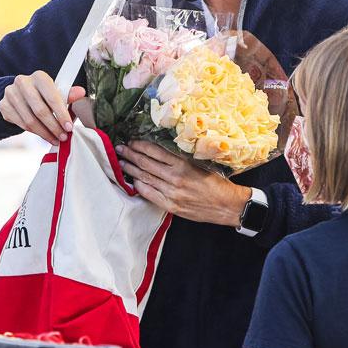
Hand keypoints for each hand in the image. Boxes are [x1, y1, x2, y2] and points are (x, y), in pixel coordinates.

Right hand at [0, 70, 84, 144]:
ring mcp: (11, 94)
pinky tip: (44, 136)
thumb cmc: (42, 94)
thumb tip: (81, 92)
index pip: (52, 97)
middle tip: (63, 137)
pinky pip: (21, 124)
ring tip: (55, 139)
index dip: (61, 114)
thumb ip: (67, 94)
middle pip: (40, 110)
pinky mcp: (3, 105)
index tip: (69, 127)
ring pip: (30, 120)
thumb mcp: (55, 92)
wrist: (19, 94)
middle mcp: (23, 82)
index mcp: (39, 77)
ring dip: (45, 133)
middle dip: (54, 127)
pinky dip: (34, 132)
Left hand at [116, 141, 250, 225]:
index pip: (155, 152)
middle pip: (146, 164)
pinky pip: (149, 194)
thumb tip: (161, 152)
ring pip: (145, 178)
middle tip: (120, 149)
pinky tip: (133, 180)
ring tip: (122, 162)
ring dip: (131, 169)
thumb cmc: (217, 183)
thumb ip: (181, 159)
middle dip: (131, 155)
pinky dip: (140, 186)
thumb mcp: (201, 164)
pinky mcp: (171, 206)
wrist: (227, 205)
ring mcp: (172, 193)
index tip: (132, 142)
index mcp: (183, 164)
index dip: (140, 146)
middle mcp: (175, 178)